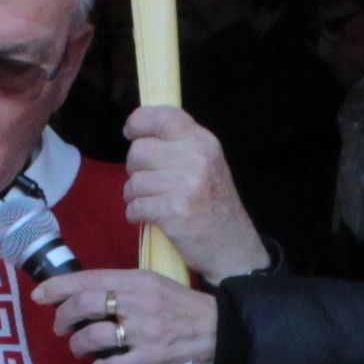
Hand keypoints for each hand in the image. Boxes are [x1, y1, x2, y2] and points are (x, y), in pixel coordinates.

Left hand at [39, 267, 221, 363]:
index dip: (58, 287)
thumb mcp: (153, 283)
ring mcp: (142, 332)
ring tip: (80, 348)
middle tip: (60, 326)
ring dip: (77, 345)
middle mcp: (137, 303)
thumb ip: (121, 286)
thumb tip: (82, 294)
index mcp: (136, 280)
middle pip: (84, 305)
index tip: (39, 295)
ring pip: (92, 337)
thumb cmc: (181, 307)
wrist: (217, 330)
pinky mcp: (148, 359)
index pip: (88, 279)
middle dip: (63, 317)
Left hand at [116, 103, 269, 280]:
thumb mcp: (207, 164)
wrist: (232, 247)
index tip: (131, 132)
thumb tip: (139, 133)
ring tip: (151, 203)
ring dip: (134, 196)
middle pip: (139, 150)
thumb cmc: (213, 205)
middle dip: (135, 168)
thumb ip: (179, 145)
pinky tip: (149, 218)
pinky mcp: (175, 210)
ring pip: (134, 181)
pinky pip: (136, 205)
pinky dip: (136, 214)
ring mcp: (186, 184)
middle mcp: (197, 158)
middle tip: (149, 182)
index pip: (164, 117)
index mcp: (203, 142)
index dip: (139, 121)